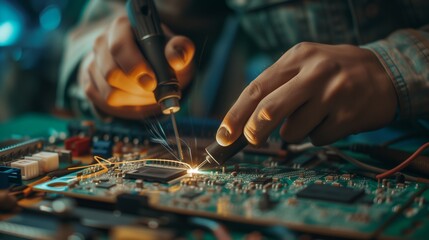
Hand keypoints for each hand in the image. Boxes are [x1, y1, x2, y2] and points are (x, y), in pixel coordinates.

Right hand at [79, 15, 194, 118]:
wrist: (152, 66)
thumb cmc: (163, 54)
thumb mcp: (175, 48)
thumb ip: (180, 49)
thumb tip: (176, 59)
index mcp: (122, 28)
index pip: (119, 47)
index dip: (135, 67)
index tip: (153, 81)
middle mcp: (102, 43)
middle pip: (111, 73)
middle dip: (137, 88)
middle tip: (154, 89)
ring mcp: (93, 64)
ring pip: (110, 92)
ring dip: (134, 98)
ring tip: (149, 92)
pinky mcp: (91, 83)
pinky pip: (105, 103)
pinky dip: (126, 106)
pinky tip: (137, 97)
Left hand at [216, 42, 397, 145]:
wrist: (386, 73)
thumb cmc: (334, 72)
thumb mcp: (305, 65)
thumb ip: (276, 88)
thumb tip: (245, 123)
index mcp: (297, 57)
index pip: (256, 88)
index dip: (235, 115)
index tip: (223, 135)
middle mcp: (315, 72)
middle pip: (269, 110)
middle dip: (253, 131)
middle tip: (252, 139)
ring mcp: (333, 94)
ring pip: (293, 131)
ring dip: (295, 132)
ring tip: (313, 116)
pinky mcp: (348, 116)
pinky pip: (317, 139)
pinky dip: (318, 135)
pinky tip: (332, 119)